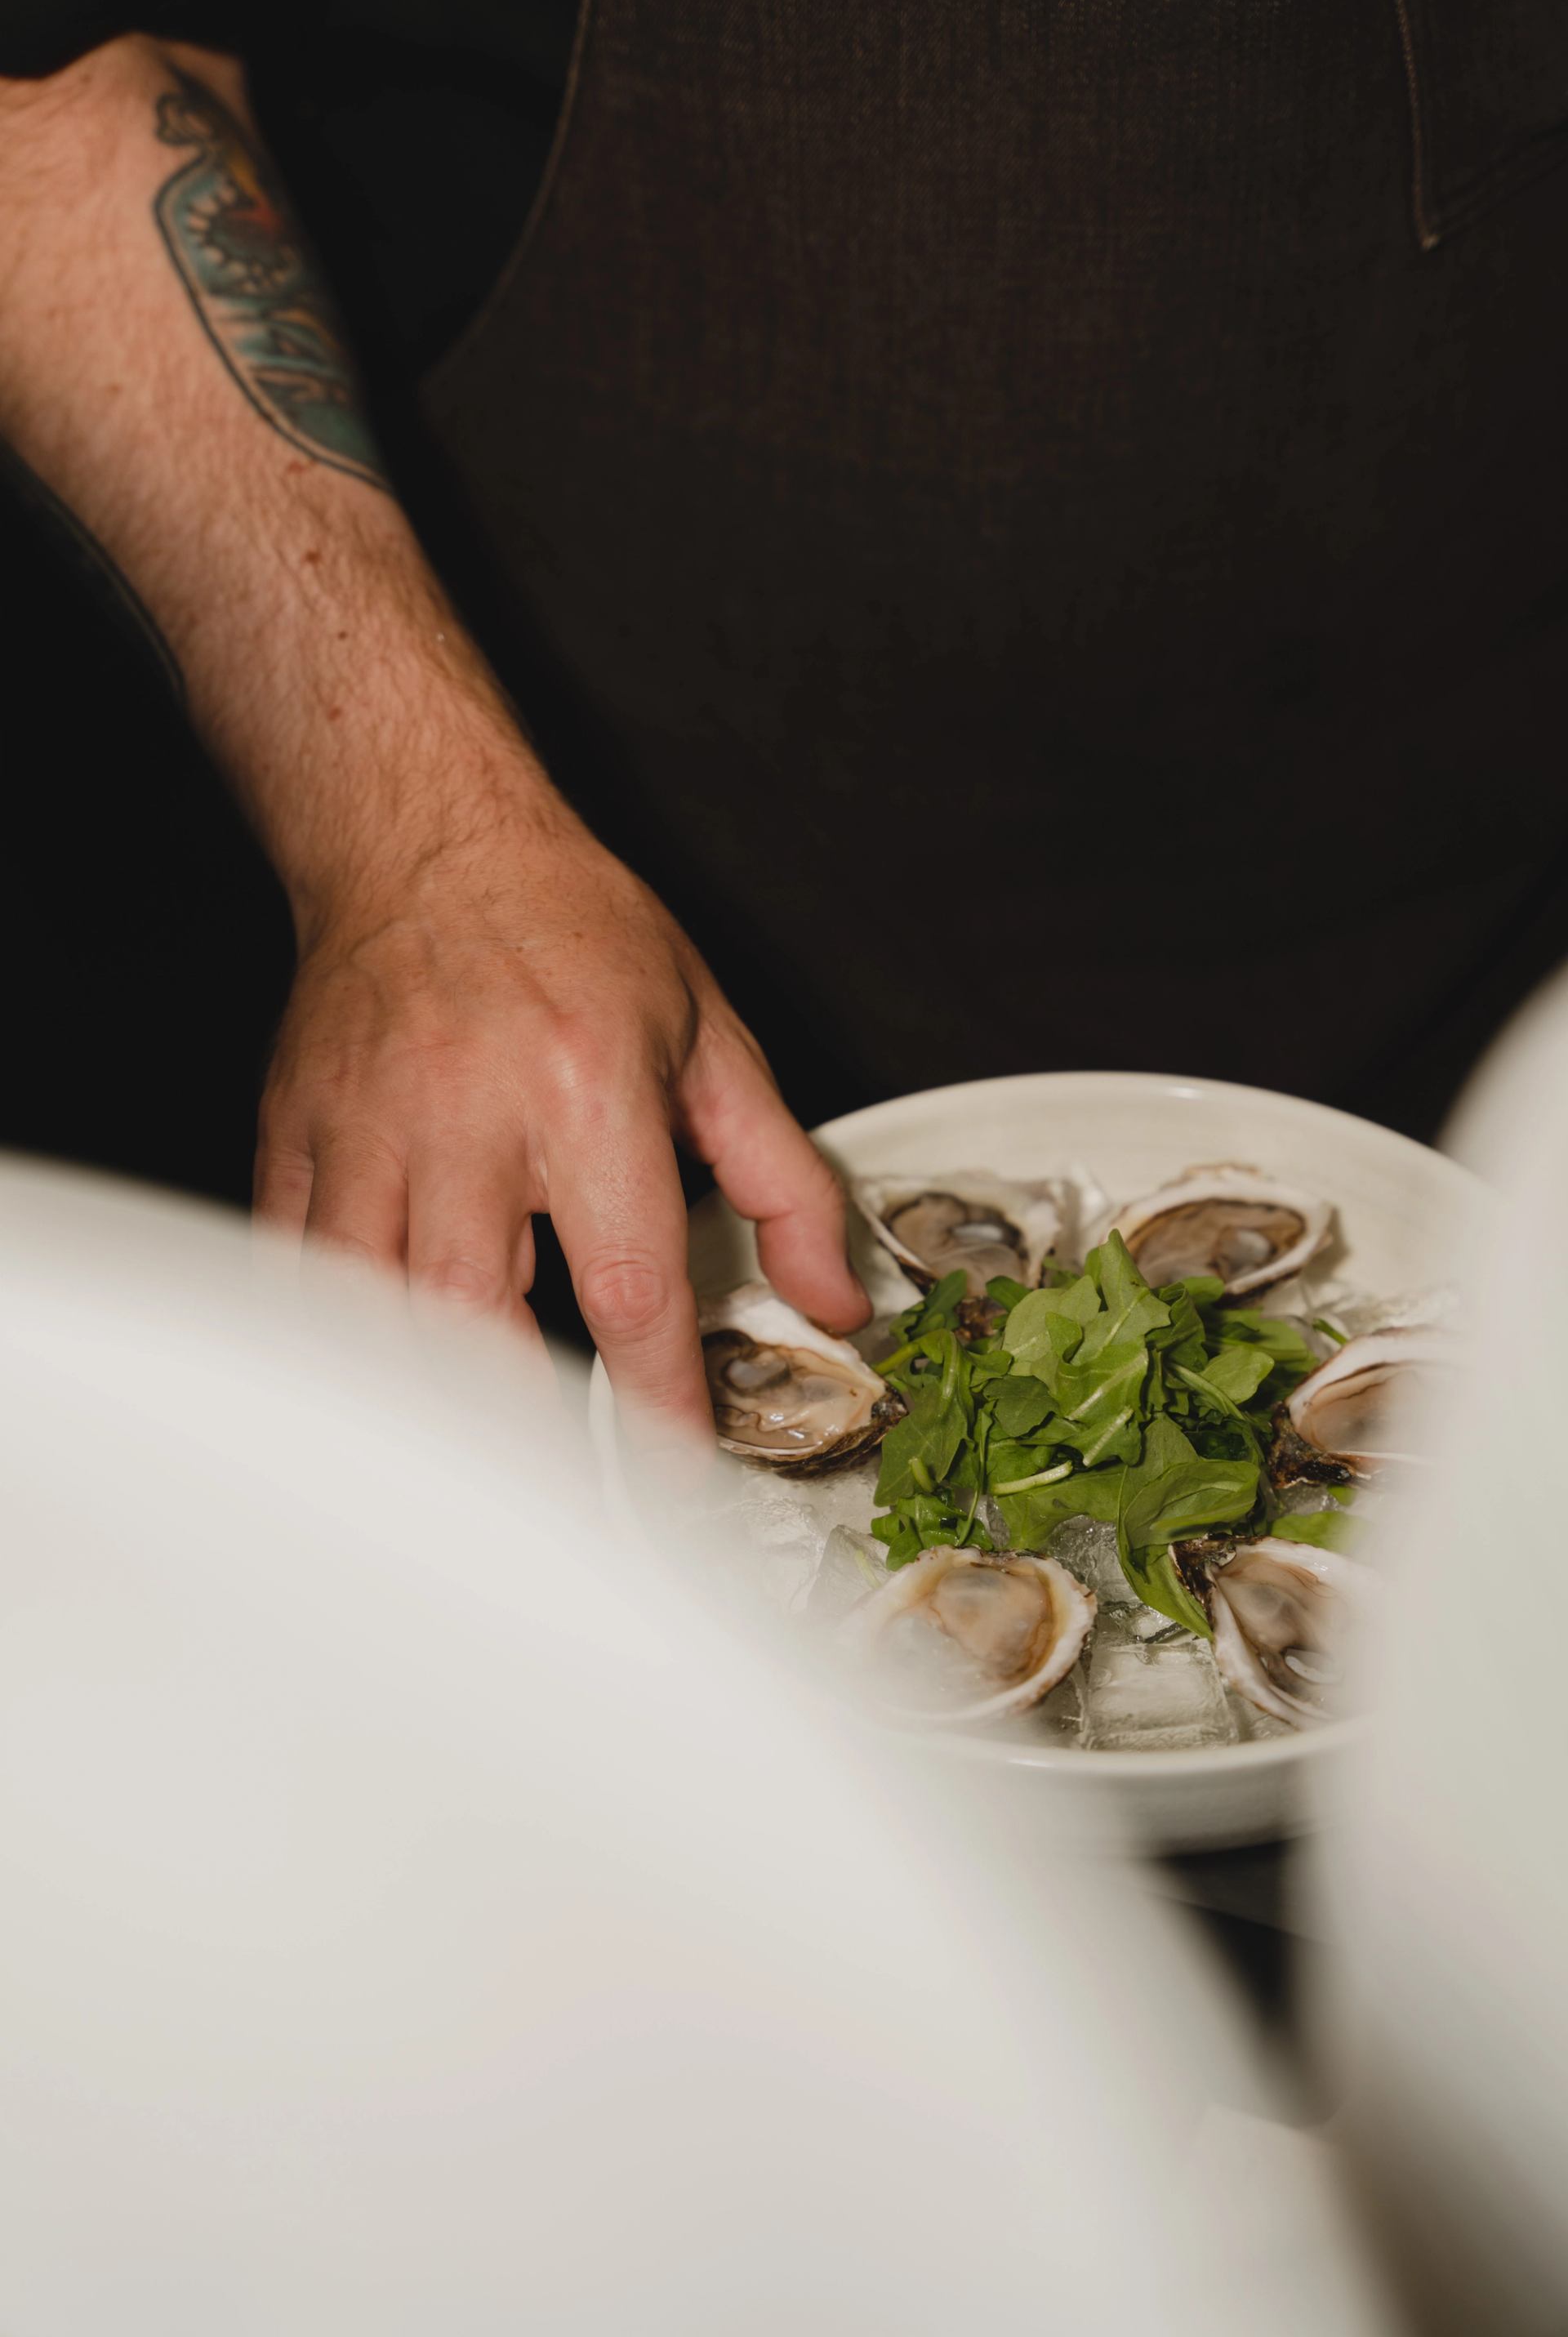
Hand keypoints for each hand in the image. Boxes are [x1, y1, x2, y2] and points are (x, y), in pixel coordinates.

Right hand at [254, 818, 870, 1439]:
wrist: (423, 835)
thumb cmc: (570, 930)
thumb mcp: (712, 1038)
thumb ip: (783, 1181)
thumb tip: (833, 1297)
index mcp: (584, 1093)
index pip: (627, 1290)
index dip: (657, 1404)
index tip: (674, 1472)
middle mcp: (466, 1118)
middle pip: (473, 1324)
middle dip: (519, 1437)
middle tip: (562, 1501)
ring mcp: (365, 1129)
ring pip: (372, 1311)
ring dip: (424, 1397)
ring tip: (473, 1457)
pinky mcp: (295, 1134)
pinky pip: (296, 1265)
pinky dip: (334, 1336)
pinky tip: (378, 1372)